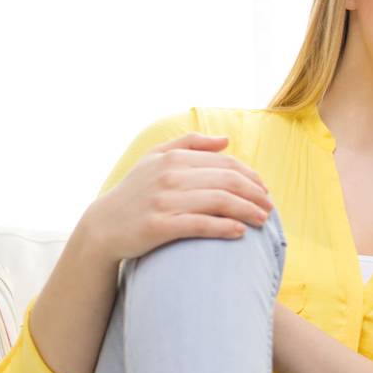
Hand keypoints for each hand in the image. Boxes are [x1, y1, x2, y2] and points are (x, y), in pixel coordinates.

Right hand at [83, 133, 273, 263]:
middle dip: (255, 194)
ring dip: (247, 211)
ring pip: (219, 202)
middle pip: (227, 181)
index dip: (250, 176)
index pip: (225, 163)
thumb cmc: (136, 191)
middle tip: (269, 207)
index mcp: (173, 158)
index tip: (264, 190)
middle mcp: (169, 176)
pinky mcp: (159, 226)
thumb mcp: (155, 159)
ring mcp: (163, 201)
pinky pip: (200, 225)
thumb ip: (190, 144)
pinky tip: (240, 232)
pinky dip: (224, 227)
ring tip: (262, 220)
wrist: (103, 226)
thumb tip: (226, 140)